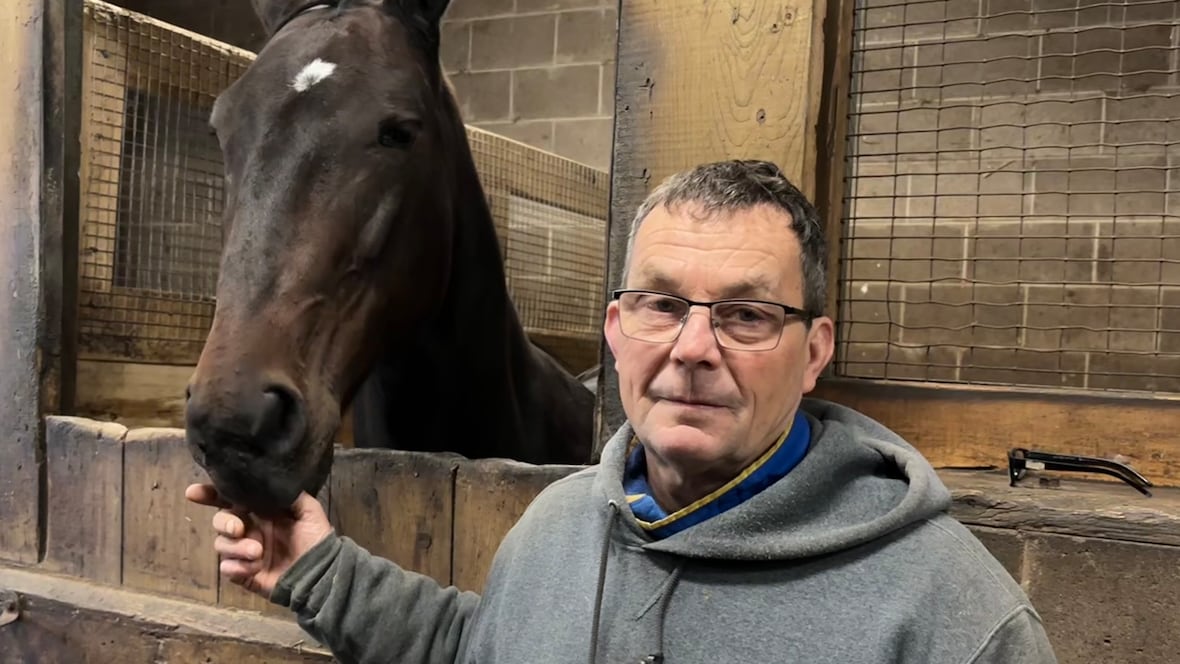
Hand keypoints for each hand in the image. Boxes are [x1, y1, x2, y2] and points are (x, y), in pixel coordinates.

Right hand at [184, 483, 333, 598]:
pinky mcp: (242, 573)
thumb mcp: (307, 509)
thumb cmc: (316, 538)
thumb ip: (288, 493)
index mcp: (260, 510)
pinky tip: (254, 568)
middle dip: (225, 523)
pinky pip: (227, 568)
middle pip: (220, 520)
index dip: (210, 494)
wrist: (320, 572)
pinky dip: (238, 567)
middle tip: (239, 528)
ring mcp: (243, 552)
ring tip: (258, 552)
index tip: (194, 493)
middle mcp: (248, 528)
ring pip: (221, 545)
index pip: (229, 499)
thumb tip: (267, 478)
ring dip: (237, 548)